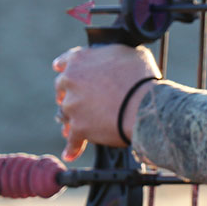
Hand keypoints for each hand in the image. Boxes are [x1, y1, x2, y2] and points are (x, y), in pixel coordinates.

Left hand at [53, 45, 159, 160]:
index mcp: (80, 59)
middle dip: (68, 94)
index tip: (62, 71)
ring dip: (71, 120)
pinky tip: (70, 153)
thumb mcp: (126, 52)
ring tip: (77, 127)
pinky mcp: (79, 128)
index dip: (64, 68)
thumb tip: (112, 57)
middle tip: (78, 100)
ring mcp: (73, 106)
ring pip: (66, 114)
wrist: (145, 105)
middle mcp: (71, 81)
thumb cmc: (140, 77)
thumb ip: (109, 54)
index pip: (64, 62)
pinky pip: (73, 141)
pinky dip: (73, 147)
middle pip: (61, 89)